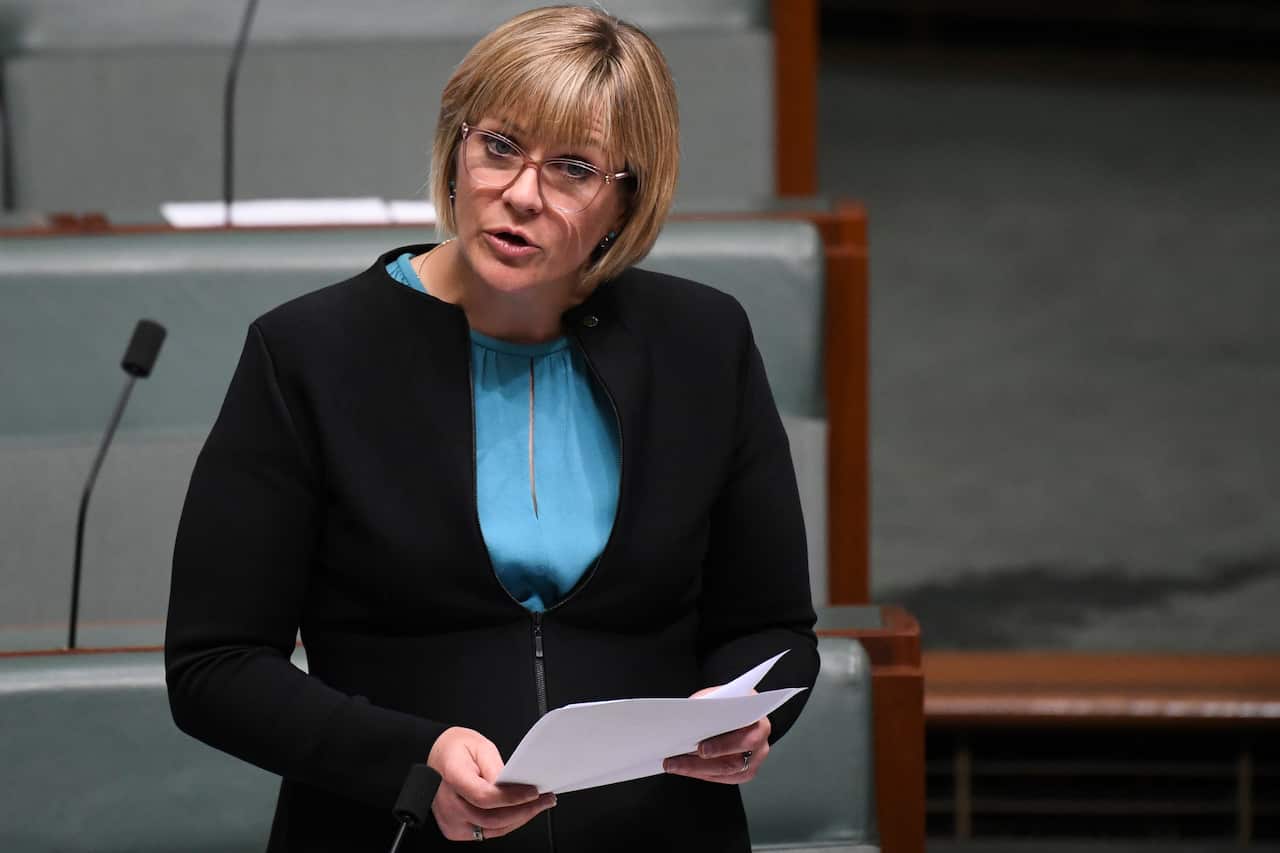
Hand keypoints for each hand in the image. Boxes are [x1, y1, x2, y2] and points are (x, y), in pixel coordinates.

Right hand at [427, 726, 555, 840]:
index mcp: (452, 777)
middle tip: (545, 800)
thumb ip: (496, 768)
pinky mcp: (455, 829)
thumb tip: (516, 786)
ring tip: (538, 806)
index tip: (533, 792)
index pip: (484, 796)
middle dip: (524, 811)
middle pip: (491, 818)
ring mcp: (450, 820)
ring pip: (492, 829)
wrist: (434, 756)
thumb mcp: (479, 746)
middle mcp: (448, 803)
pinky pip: (486, 832)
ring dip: (519, 819)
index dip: (512, 798)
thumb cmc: (454, 749)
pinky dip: (506, 824)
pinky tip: (520, 812)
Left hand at [662, 686, 770, 783]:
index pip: (746, 737)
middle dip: (703, 763)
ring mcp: (756, 758)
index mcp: (758, 717)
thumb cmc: (727, 699)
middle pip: (735, 761)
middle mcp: (761, 740)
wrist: (738, 704)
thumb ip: (705, 706)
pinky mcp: (746, 770)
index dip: (723, 745)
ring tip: (674, 765)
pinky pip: (724, 778)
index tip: (701, 748)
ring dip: (697, 770)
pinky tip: (686, 768)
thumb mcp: (716, 695)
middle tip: (677, 761)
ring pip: (727, 773)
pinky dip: (703, 774)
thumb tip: (684, 719)